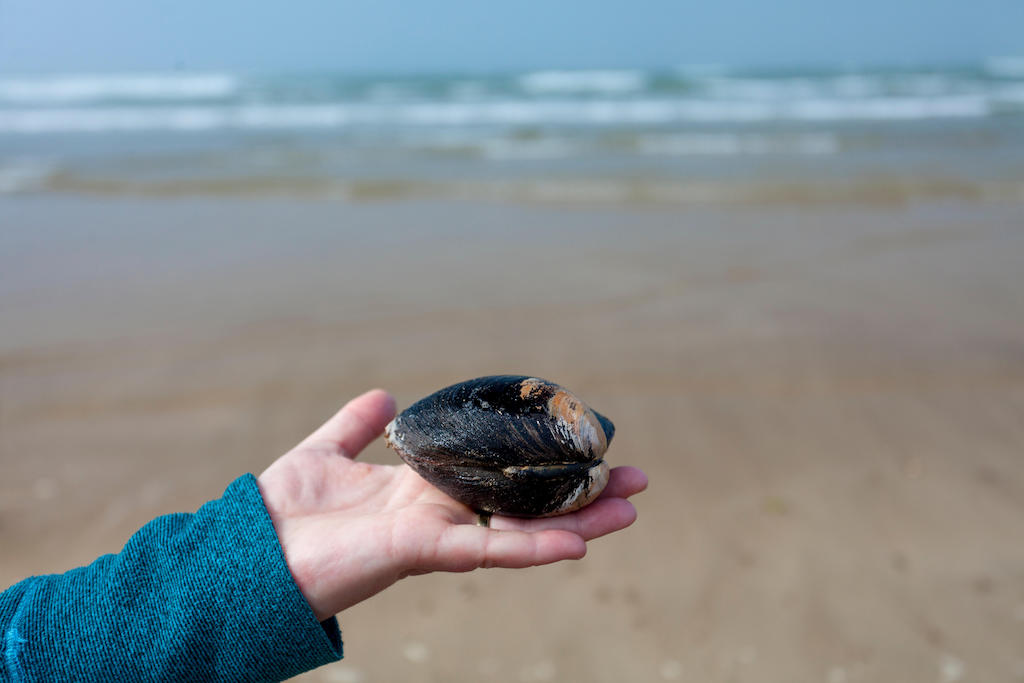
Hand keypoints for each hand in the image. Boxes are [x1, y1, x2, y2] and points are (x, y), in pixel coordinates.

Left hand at [257, 389, 647, 620]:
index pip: (499, 477)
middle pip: (525, 504)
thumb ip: (356, 424)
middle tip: (635, 482)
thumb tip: (386, 394)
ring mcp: (437, 535)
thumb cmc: (283, 511)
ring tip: (629, 510)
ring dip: (578, 521)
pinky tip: (578, 542)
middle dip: (580, 495)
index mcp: (425, 490)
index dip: (541, 465)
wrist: (248, 552)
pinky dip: (533, 547)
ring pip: (522, 529)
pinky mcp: (421, 550)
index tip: (585, 447)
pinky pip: (487, 549)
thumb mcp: (326, 451)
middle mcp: (441, 514)